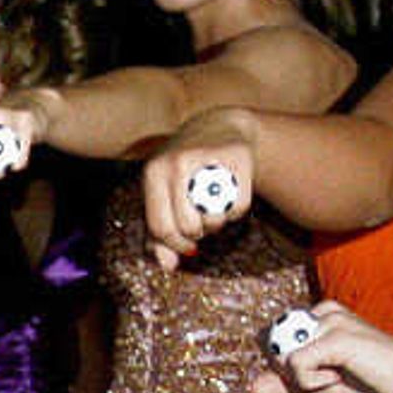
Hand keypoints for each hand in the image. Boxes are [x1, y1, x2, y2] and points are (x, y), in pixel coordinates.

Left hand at [140, 109, 260, 263]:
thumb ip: (160, 231)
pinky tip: (229, 195)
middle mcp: (177, 163)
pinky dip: (236, 211)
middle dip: (198, 233)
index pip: (161, 227)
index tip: (188, 247)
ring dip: (217, 222)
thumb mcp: (163, 193)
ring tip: (213, 205)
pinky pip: (238, 208)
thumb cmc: (184, 169)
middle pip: (189, 227)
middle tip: (201, 220)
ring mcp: (208, 160)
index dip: (175, 245)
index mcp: (154, 172)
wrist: (221, 126)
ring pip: (214, 219)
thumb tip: (168, 266)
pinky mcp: (237, 160)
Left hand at [257, 299, 392, 392]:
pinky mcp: (335, 335)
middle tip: (329, 377)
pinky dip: (310, 381)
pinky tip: (338, 376)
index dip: (286, 371)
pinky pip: (296, 364)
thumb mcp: (321, 388)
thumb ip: (288, 387)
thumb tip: (252, 387)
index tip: (321, 376)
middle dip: (292, 375)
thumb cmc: (373, 384)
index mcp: (319, 318)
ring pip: (284, 357)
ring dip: (304, 380)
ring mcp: (329, 320)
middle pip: (274, 349)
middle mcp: (321, 312)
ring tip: (338, 375)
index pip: (274, 343)